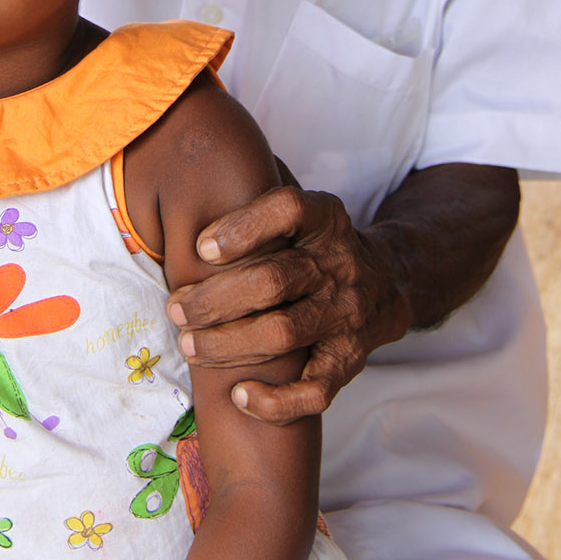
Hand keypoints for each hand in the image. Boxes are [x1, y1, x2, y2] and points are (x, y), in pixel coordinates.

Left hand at [165, 186, 400, 424]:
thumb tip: (199, 160)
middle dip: (216, 298)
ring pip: (283, 333)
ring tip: (188, 344)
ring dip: (227, 343)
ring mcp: (346, 316)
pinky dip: (275, 399)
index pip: (288, 209)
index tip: (202, 245)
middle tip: (175, 308)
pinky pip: (315, 390)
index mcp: (326, 219)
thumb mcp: (303, 207)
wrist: (385, 287)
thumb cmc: (315, 245)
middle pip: (274, 280)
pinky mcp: (349, 361)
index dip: (244, 226)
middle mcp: (340, 264)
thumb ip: (260, 187)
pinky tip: (239, 394)